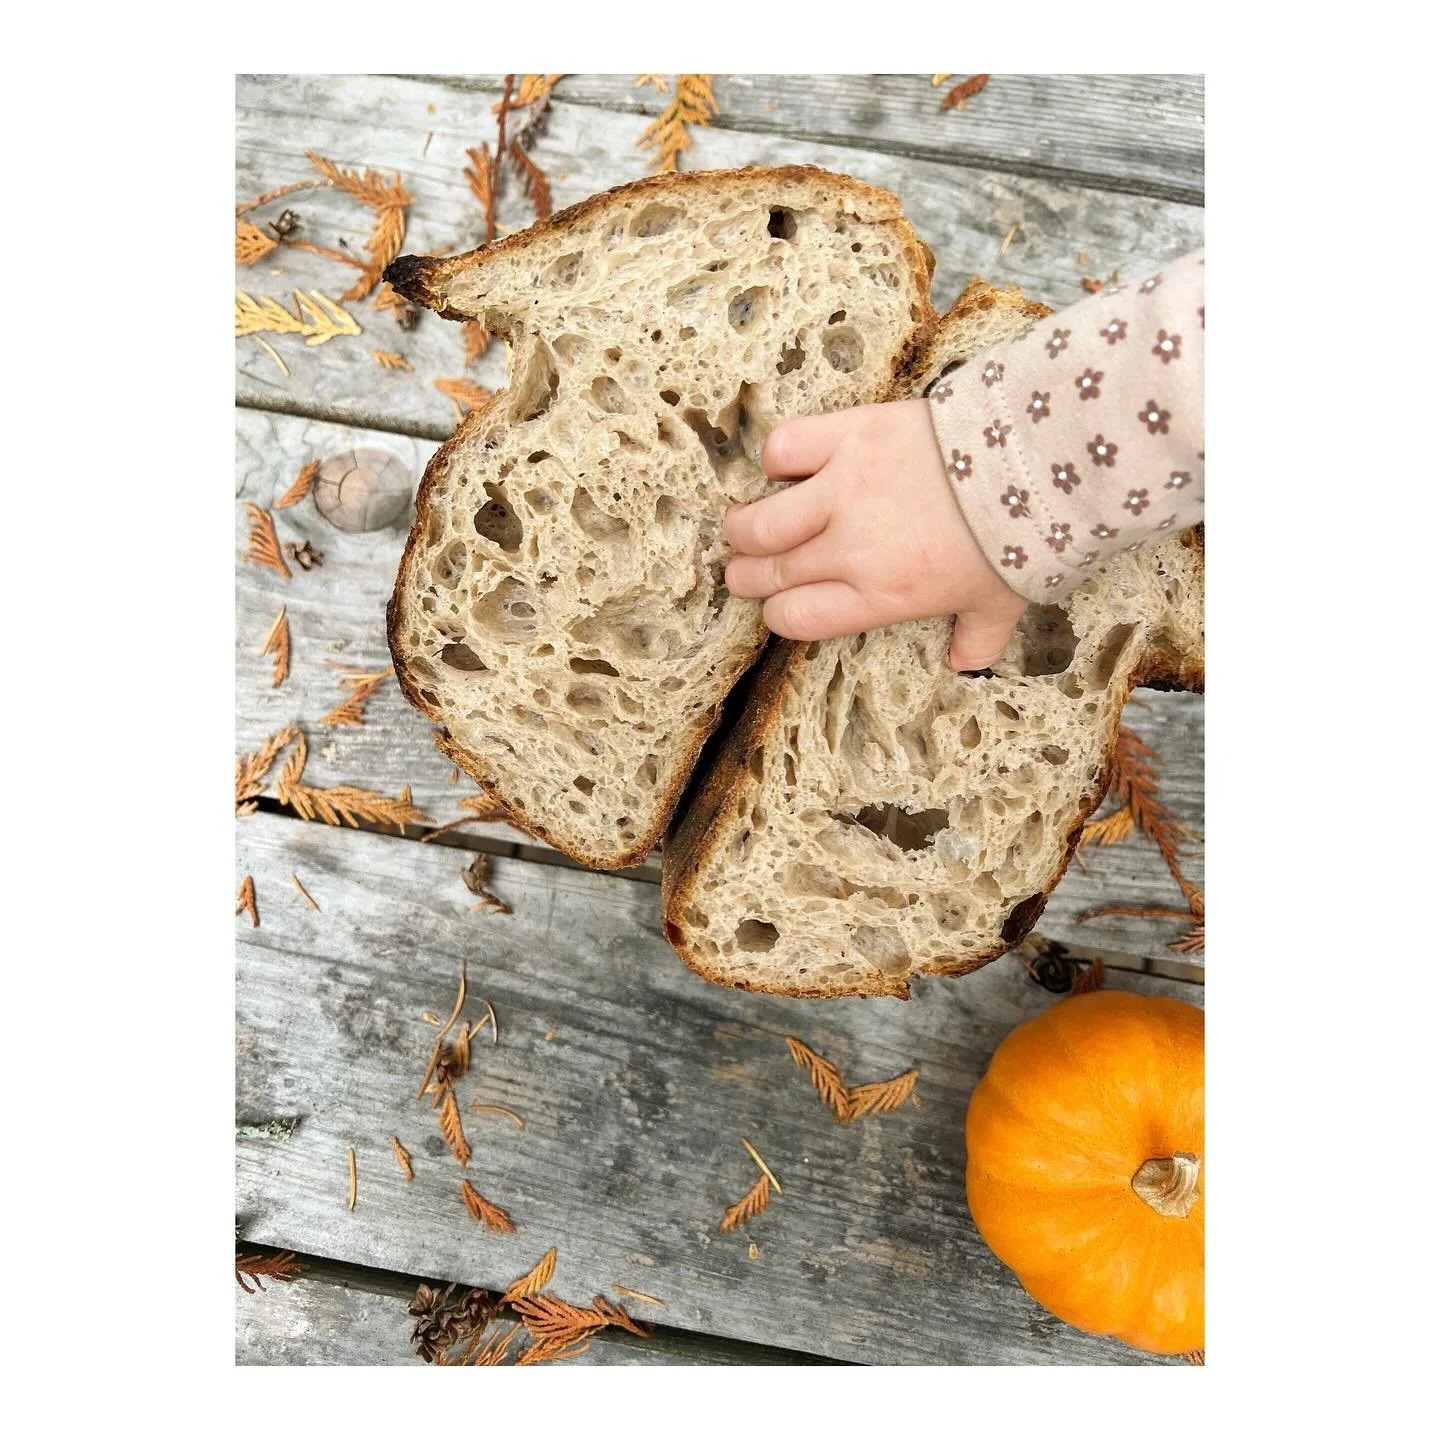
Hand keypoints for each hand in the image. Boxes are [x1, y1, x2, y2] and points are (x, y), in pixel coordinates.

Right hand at [723, 399, 1027, 670]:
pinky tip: (790, 467)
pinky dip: (779, 459)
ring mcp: (843, 491)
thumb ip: (976, 638)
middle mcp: (850, 550)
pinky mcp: (848, 437)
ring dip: (743, 527)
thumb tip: (966, 664)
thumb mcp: (1000, 603)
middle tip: (744, 567)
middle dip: (747, 575)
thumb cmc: (1019, 537)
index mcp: (880, 596)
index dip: (780, 612)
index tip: (781, 602)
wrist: (1036, 462)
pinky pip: (783, 450)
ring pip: (759, 521)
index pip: (794, 617)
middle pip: (766, 574)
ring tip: (741, 525)